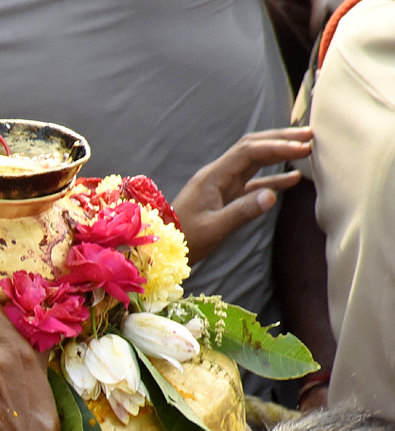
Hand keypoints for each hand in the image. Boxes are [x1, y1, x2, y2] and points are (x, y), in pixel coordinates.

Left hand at [172, 126, 311, 262]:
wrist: (164, 249)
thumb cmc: (185, 240)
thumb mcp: (214, 228)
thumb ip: (242, 212)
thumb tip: (271, 196)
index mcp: (213, 176)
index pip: (249, 152)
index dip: (277, 146)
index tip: (303, 147)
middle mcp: (218, 175)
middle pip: (253, 148)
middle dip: (281, 140)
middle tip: (311, 136)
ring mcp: (222, 185)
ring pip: (254, 162)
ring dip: (279, 155)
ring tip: (307, 150)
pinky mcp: (226, 197)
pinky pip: (253, 182)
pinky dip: (273, 179)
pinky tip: (293, 180)